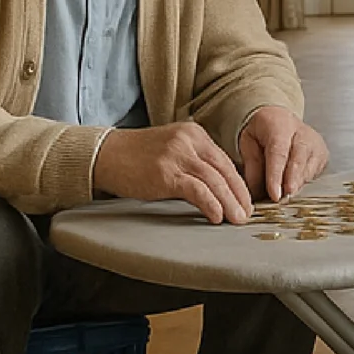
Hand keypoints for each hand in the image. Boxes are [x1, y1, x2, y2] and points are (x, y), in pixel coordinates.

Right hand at [94, 121, 255, 224]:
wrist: (106, 155)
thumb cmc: (138, 157)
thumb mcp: (172, 150)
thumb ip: (195, 161)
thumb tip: (219, 188)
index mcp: (194, 134)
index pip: (224, 160)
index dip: (238, 183)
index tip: (245, 201)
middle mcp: (189, 141)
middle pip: (224, 170)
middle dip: (239, 194)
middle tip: (247, 214)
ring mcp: (177, 156)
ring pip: (214, 180)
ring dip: (230, 203)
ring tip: (237, 219)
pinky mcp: (166, 174)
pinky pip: (197, 190)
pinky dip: (211, 204)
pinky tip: (216, 216)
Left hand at [239, 106, 329, 201]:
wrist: (279, 119)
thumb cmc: (263, 133)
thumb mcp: (248, 143)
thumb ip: (252, 165)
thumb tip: (257, 191)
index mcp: (279, 125)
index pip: (279, 152)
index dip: (276, 175)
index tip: (274, 194)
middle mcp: (302, 132)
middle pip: (298, 160)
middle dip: (290, 182)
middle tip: (282, 199)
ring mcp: (316, 143)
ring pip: (308, 169)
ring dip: (296, 185)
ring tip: (283, 195)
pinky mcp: (323, 154)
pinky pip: (314, 174)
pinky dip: (303, 183)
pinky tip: (292, 185)